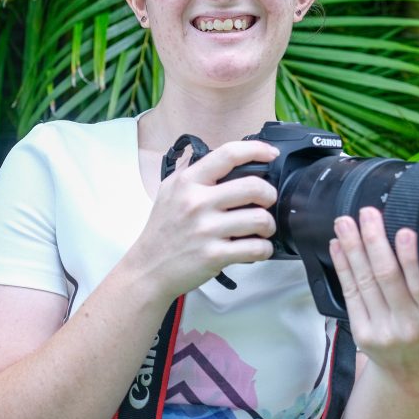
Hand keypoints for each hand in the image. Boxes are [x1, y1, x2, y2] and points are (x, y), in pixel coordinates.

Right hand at [127, 141, 279, 300]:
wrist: (148, 268)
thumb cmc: (162, 231)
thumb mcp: (168, 191)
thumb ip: (191, 171)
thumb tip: (216, 156)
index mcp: (188, 182)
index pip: (228, 154)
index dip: (257, 150)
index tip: (270, 154)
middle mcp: (197, 202)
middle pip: (254, 186)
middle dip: (269, 194)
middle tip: (267, 202)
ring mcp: (206, 230)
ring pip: (260, 219)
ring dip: (269, 225)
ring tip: (262, 229)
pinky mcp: (214, 255)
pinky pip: (256, 248)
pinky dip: (264, 249)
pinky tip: (256, 248)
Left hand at [329, 207, 418, 381]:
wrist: (410, 371)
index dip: (411, 258)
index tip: (404, 231)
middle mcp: (409, 326)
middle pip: (387, 277)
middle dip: (374, 241)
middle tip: (367, 213)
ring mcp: (383, 330)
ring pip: (364, 281)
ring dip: (352, 247)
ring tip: (345, 223)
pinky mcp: (361, 332)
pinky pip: (350, 292)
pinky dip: (343, 266)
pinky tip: (338, 246)